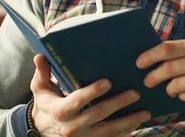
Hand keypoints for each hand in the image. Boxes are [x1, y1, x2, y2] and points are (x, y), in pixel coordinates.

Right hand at [30, 54, 150, 136]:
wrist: (41, 131)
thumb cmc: (45, 104)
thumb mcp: (39, 89)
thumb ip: (42, 73)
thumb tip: (40, 55)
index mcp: (60, 110)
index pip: (78, 100)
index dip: (93, 92)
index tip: (108, 82)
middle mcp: (71, 127)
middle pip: (98, 115)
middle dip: (118, 104)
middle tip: (135, 93)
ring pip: (108, 131)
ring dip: (128, 122)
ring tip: (145, 112)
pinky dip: (124, 135)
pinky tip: (136, 127)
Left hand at [136, 38, 184, 117]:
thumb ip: (184, 54)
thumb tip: (152, 59)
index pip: (168, 48)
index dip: (150, 56)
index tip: (139, 62)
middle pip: (168, 68)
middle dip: (153, 76)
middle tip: (147, 82)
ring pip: (175, 85)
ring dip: (170, 89)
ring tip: (174, 89)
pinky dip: (183, 97)